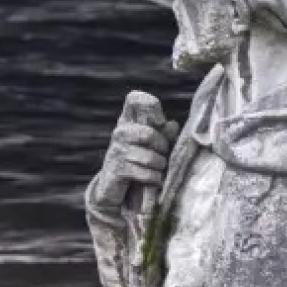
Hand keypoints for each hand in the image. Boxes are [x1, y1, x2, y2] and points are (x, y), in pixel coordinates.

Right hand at [90, 91, 179, 211]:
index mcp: (129, 121)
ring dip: (160, 167)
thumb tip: (172, 124)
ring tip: (157, 170)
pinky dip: (155, 180)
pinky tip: (153, 180)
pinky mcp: (117, 170)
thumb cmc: (139, 161)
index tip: (159, 121)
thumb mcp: (153, 146)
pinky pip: (146, 174)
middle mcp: (120, 132)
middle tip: (162, 156)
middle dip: (162, 148)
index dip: (151, 105)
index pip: (135, 99)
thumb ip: (164, 134)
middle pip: (149, 134)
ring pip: (151, 158)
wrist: (114, 187)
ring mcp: (116, 150)